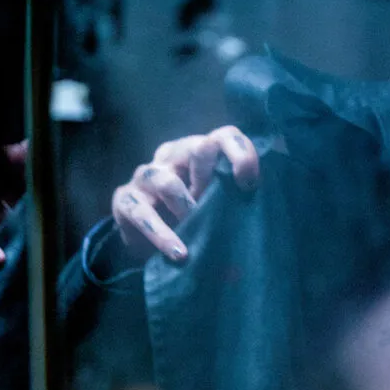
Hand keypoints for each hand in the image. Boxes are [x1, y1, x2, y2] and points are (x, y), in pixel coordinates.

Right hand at [111, 126, 259, 260]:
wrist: (150, 244)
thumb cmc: (194, 220)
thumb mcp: (218, 207)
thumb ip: (236, 201)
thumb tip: (265, 213)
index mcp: (200, 152)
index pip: (225, 136)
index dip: (241, 154)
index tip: (249, 185)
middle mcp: (172, 156)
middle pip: (198, 148)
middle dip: (210, 176)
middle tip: (216, 206)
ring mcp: (146, 176)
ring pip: (167, 181)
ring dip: (186, 207)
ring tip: (196, 228)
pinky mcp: (125, 200)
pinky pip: (143, 214)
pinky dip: (163, 235)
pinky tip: (179, 253)